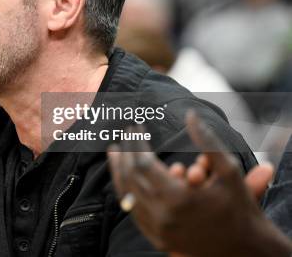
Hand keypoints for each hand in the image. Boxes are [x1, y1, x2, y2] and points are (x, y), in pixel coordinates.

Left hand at [107, 110, 291, 256]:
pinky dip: (126, 191)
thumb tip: (191, 114)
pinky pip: (133, 211)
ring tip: (114, 151)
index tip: (136, 127)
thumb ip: (208, 141)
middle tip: (125, 134)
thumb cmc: (238, 206)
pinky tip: (124, 176)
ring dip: (118, 171)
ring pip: (126, 195)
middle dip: (125, 153)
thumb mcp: (229, 171)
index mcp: (178, 198)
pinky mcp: (156, 238)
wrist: (244, 249)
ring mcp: (157, 230)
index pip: (143, 163)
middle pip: (130, 178)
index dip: (136, 143)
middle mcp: (163, 216)